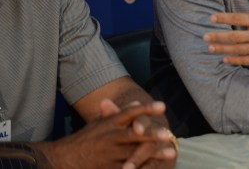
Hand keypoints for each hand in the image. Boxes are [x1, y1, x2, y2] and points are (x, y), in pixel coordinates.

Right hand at [44, 100, 175, 168]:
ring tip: (170, 153)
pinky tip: (154, 168)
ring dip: (153, 154)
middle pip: (135, 134)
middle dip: (152, 134)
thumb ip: (119, 113)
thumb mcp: (99, 123)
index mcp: (109, 124)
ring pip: (135, 153)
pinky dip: (142, 168)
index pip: (130, 113)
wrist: (62, 160)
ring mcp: (109, 155)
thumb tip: (137, 102)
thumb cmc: (85, 139)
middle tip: (168, 134)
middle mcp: (110, 137)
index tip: (162, 106)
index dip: (146, 109)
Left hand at [203, 0, 248, 64]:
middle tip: (204, 35)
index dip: (225, 18)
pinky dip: (235, 60)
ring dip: (223, 48)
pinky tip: (224, 59)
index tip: (212, 18)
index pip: (240, 18)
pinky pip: (248, 60)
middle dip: (219, 36)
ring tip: (210, 47)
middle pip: (236, 36)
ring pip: (239, 49)